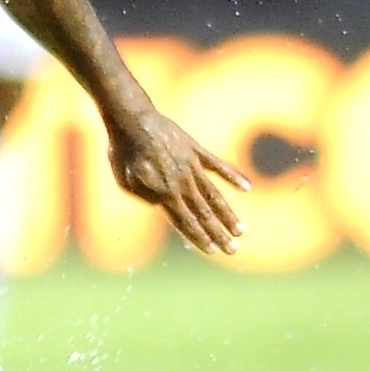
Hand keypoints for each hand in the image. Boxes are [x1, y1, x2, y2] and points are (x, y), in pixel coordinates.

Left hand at [105, 106, 249, 255]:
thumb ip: (145, 197)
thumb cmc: (122, 152)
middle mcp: (182, 182)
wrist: (131, 119)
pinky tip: (247, 187)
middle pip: (204, 214)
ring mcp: (192, 166)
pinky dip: (234, 176)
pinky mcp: (196, 150)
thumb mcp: (125, 181)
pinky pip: (219, 165)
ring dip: (228, 214)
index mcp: (163, 193)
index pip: (186, 222)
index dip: (200, 238)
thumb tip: (161, 205)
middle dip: (219, 234)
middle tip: (234, 250)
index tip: (214, 251)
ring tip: (242, 230)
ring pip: (215, 195)